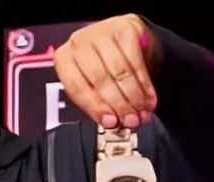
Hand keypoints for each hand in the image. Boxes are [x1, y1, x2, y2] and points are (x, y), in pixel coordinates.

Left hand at [54, 14, 157, 128]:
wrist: (129, 40)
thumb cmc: (105, 65)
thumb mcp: (94, 85)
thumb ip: (98, 103)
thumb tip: (111, 121)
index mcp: (65, 59)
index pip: (76, 87)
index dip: (95, 107)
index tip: (110, 122)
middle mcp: (80, 42)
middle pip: (100, 79)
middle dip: (118, 104)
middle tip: (130, 120)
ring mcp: (103, 32)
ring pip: (119, 71)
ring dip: (133, 97)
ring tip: (141, 113)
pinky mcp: (127, 28)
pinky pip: (136, 62)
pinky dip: (144, 84)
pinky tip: (148, 98)